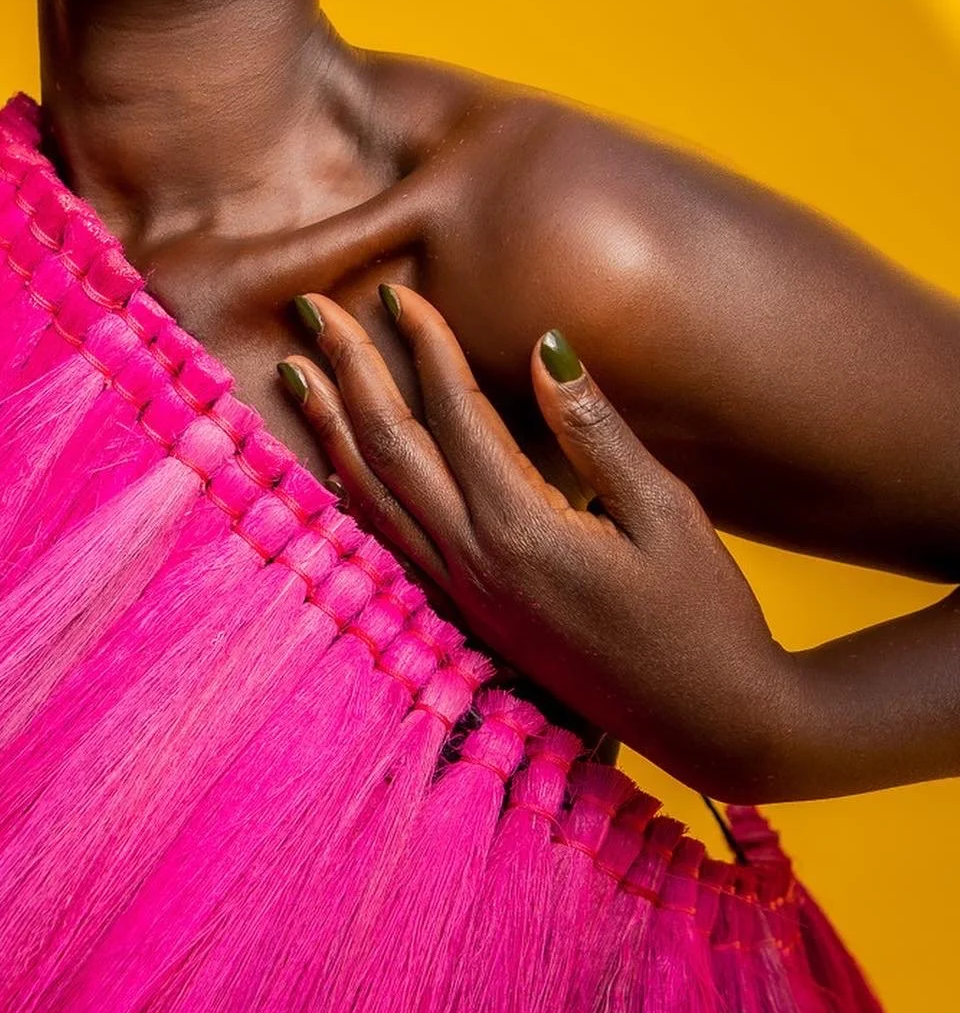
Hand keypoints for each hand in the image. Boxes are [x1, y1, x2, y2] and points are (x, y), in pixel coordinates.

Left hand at [277, 286, 796, 800]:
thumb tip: (544, 345)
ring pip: (372, 494)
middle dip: (349, 370)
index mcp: (522, 529)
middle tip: (311, 307)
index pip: (452, 412)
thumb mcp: (665, 511)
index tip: (394, 289)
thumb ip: (593, 430)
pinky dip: (352, 489)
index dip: (422, 342)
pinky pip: (390, 540)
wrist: (716, 723)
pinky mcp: (471, 616)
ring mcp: (465, 594)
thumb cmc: (706, 614)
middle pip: (390, 446)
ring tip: (295, 371)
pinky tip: (333, 460)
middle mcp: (476, 562)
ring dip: (331, 426)